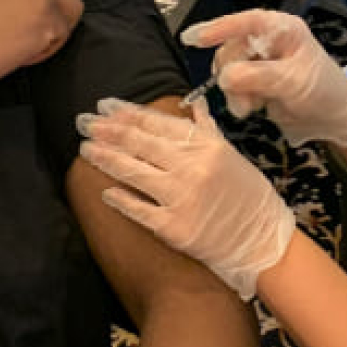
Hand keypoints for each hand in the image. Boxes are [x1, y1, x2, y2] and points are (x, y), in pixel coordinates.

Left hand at [77, 98, 294, 300]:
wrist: (263, 241)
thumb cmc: (248, 196)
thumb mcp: (232, 154)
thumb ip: (206, 129)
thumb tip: (191, 105)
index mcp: (207, 146)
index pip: (157, 123)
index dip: (127, 113)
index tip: (104, 105)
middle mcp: (193, 167)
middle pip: (140, 143)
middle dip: (108, 130)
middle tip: (84, 122)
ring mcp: (182, 198)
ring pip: (134, 172)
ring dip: (106, 158)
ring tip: (85, 148)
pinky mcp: (175, 227)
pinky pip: (139, 209)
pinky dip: (120, 199)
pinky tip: (104, 191)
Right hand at [180, 10, 346, 147]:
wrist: (334, 119)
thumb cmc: (322, 92)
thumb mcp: (293, 82)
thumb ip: (258, 76)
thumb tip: (225, 76)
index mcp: (283, 30)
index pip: (246, 21)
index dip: (219, 28)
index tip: (194, 39)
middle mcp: (268, 40)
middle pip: (231, 49)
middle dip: (232, 76)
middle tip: (245, 102)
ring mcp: (260, 61)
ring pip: (227, 69)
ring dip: (234, 91)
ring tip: (250, 108)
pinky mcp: (255, 80)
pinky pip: (232, 85)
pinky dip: (238, 99)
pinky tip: (252, 108)